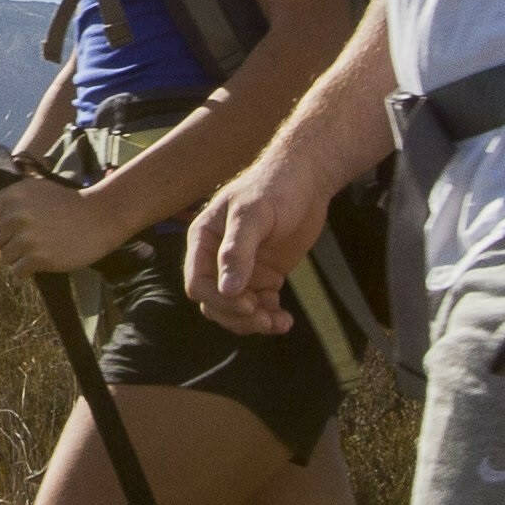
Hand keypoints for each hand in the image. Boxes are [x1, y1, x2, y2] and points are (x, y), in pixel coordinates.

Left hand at [0, 174, 128, 278]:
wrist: (99, 217)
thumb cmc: (67, 203)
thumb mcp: (36, 189)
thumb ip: (10, 200)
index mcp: (13, 196)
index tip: (3, 229)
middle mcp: (17, 216)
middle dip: (3, 243)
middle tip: (22, 241)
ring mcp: (28, 238)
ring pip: (3, 258)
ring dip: (17, 257)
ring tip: (36, 249)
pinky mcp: (39, 258)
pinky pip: (17, 272)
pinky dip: (27, 269)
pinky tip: (41, 259)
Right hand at [184, 149, 333, 334]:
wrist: (306, 181)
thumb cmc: (275, 188)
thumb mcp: (253, 215)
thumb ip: (237, 251)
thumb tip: (227, 290)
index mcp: (204, 240)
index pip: (197, 283)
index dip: (219, 299)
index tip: (248, 303)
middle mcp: (217, 259)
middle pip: (214, 303)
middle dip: (237, 316)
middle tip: (265, 318)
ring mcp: (241, 270)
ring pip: (236, 310)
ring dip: (254, 322)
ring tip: (279, 323)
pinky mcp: (264, 277)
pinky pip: (260, 307)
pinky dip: (270, 317)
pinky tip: (285, 320)